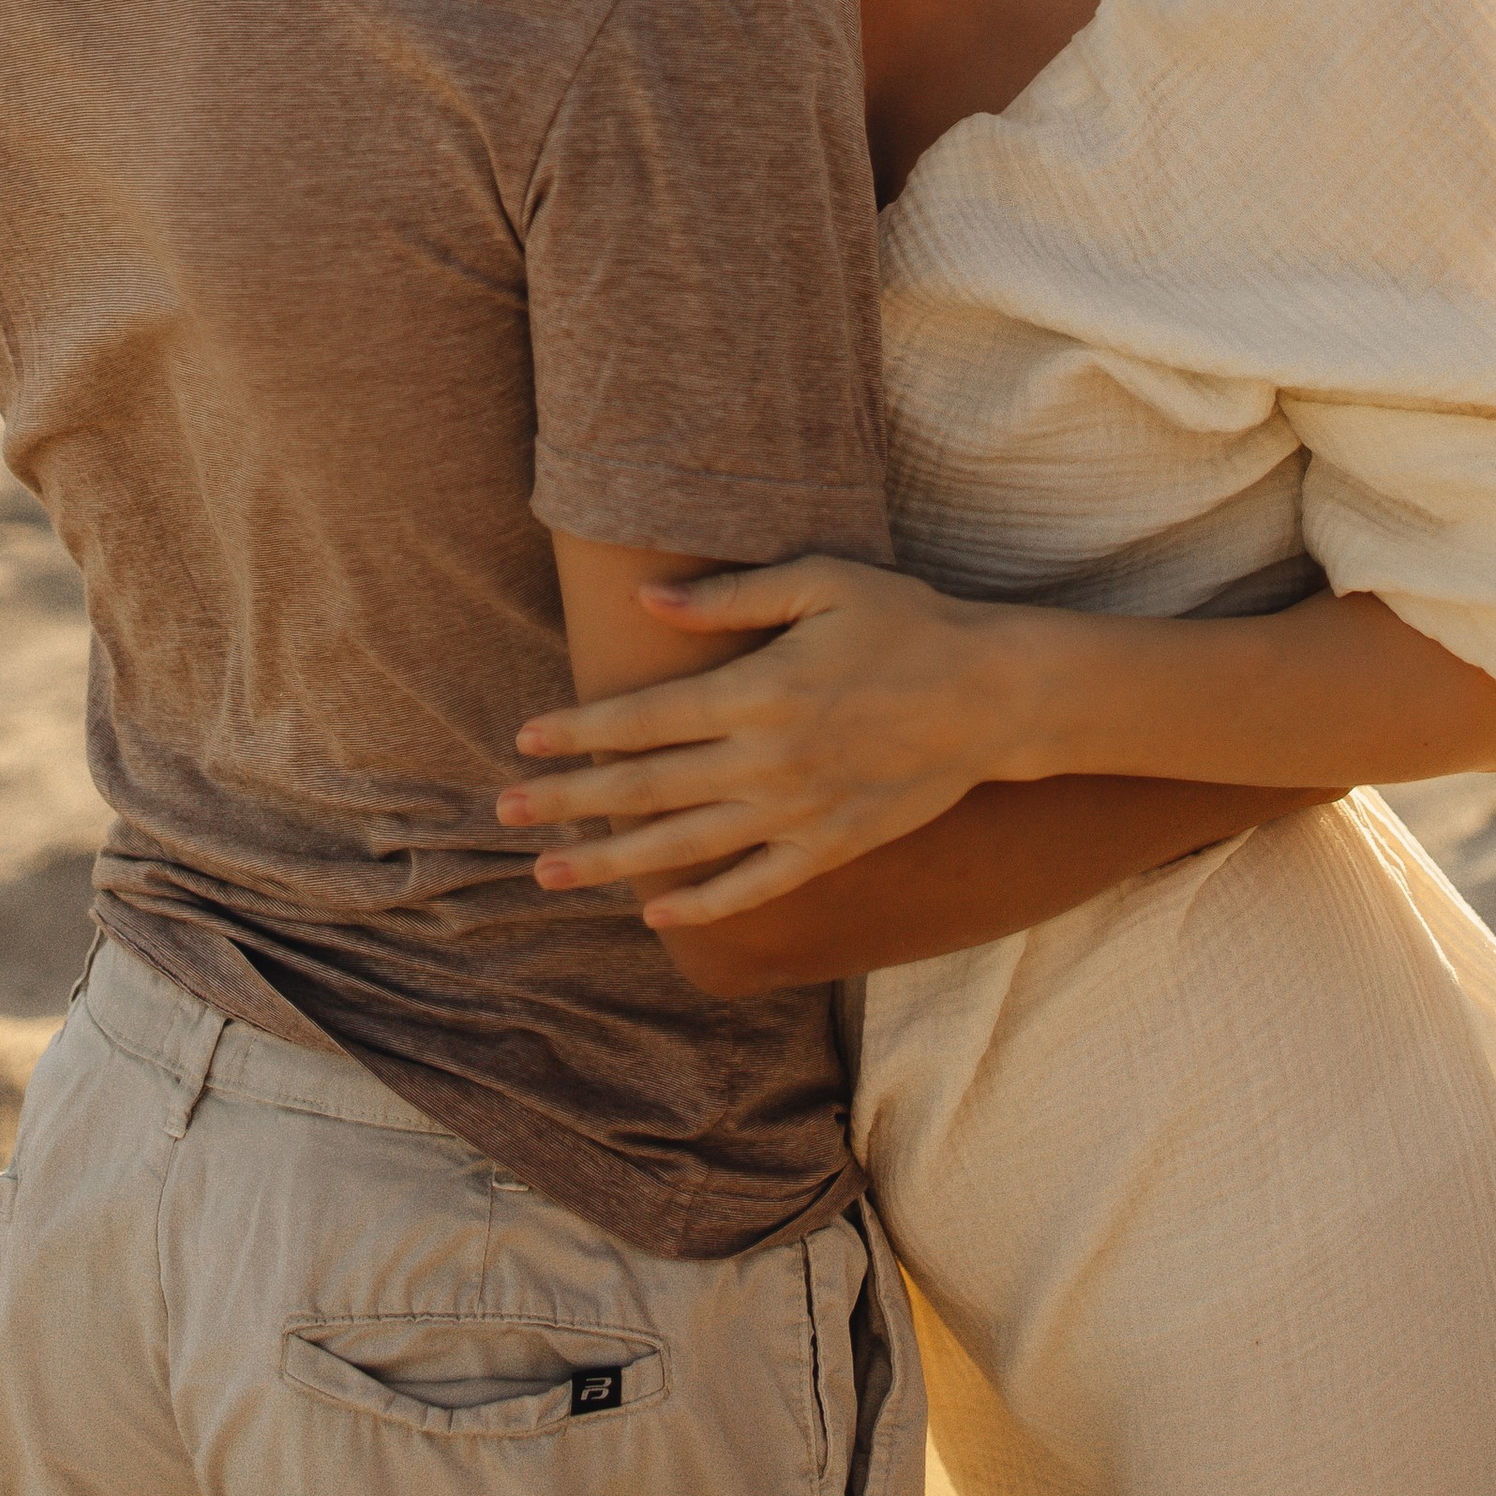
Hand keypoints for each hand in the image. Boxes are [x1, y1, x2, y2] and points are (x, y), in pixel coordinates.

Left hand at [499, 556, 1030, 929]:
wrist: (993, 695)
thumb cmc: (905, 621)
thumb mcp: (821, 581)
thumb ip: (731, 595)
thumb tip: (648, 599)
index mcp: (757, 691)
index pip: (643, 717)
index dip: (577, 730)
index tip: (524, 740)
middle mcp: (767, 761)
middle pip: (644, 789)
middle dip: (567, 803)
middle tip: (503, 816)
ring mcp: (797, 812)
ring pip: (683, 847)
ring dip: (609, 864)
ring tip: (548, 875)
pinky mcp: (829, 847)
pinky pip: (752, 887)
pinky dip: (701, 905)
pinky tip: (654, 913)